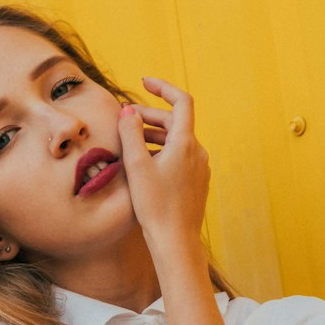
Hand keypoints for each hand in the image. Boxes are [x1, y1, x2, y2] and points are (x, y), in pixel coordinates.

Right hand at [117, 77, 209, 251]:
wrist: (176, 242)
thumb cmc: (155, 206)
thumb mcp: (136, 166)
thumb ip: (131, 134)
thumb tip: (129, 112)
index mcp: (185, 144)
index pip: (181, 101)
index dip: (163, 87)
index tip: (144, 82)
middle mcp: (197, 152)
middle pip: (175, 121)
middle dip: (149, 115)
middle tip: (125, 118)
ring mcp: (200, 168)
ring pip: (176, 140)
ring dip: (154, 135)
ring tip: (130, 140)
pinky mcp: (197, 182)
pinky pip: (180, 157)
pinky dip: (162, 151)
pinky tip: (144, 163)